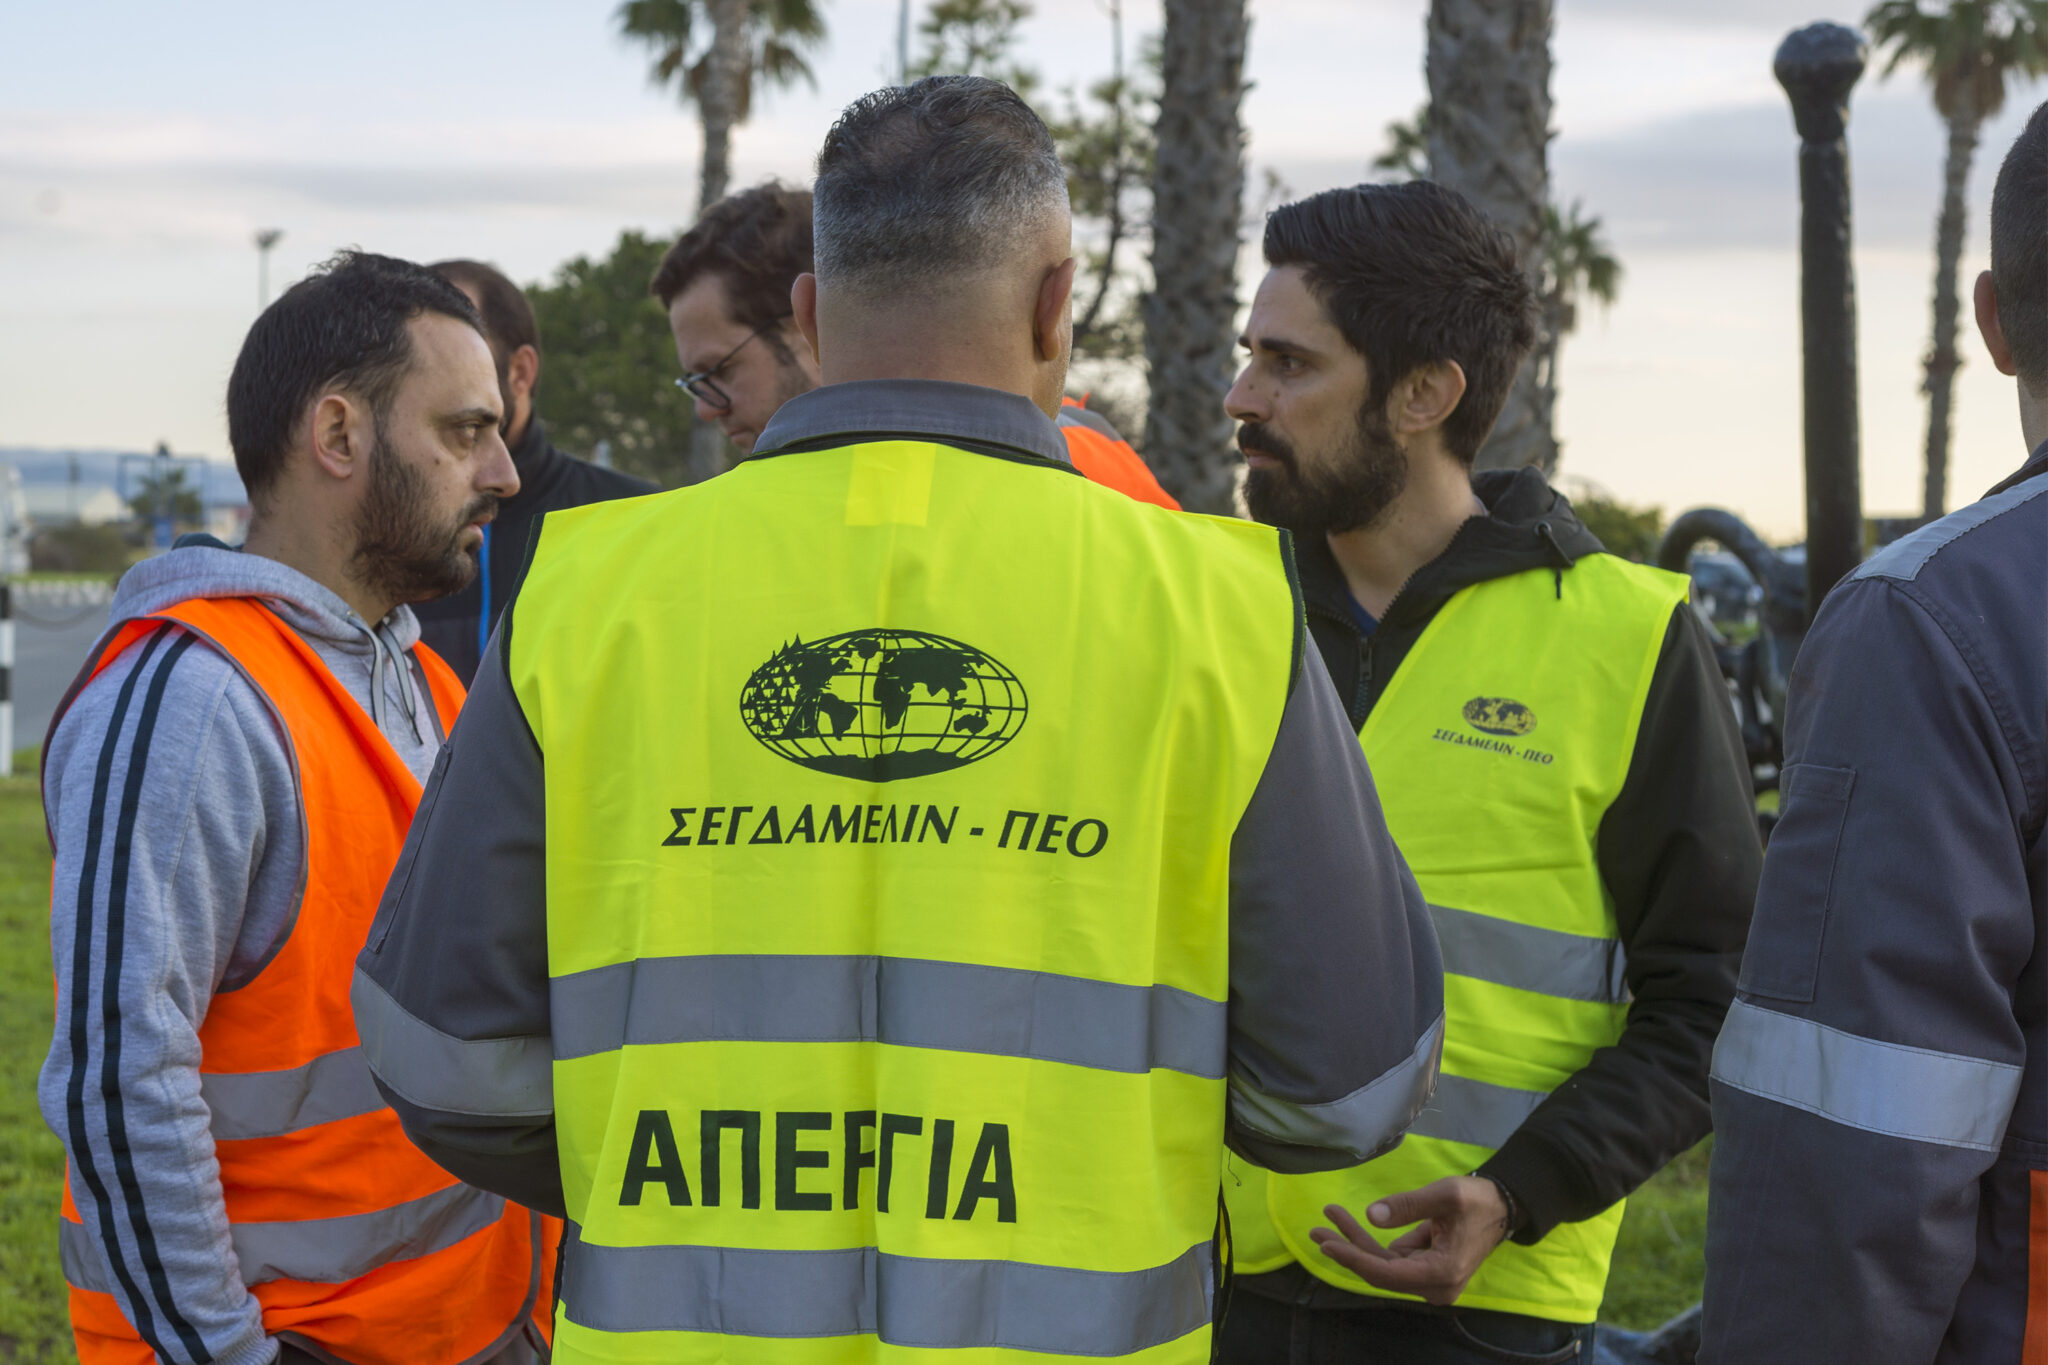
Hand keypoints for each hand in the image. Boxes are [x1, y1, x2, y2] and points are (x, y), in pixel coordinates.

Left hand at [1307, 1175, 1512, 1306]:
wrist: (1503, 1208)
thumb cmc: (1478, 1200)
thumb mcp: (1445, 1195)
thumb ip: (1408, 1206)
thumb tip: (1372, 1217)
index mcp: (1442, 1273)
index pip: (1387, 1274)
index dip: (1354, 1260)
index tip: (1327, 1244)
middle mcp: (1435, 1287)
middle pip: (1381, 1272)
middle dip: (1348, 1249)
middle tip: (1315, 1230)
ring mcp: (1430, 1282)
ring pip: (1383, 1265)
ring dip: (1356, 1242)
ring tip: (1329, 1216)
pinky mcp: (1425, 1272)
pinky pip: (1392, 1259)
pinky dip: (1371, 1242)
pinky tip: (1349, 1222)